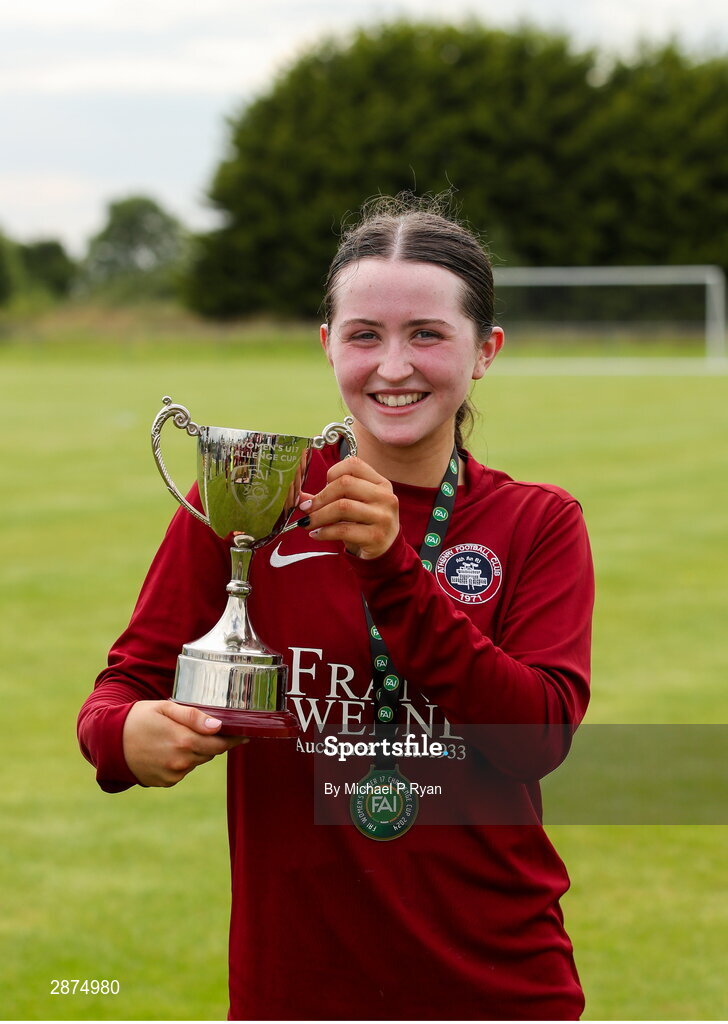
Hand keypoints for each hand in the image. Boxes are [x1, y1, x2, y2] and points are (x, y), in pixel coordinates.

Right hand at [122, 700, 247, 787]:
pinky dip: (182, 760)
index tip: (244, 733)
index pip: (220, 744)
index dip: (233, 738)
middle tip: (210, 729)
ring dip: (196, 750)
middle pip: (211, 753)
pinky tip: (168, 749)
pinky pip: (183, 770)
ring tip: (180, 735)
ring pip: (197, 761)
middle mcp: (181, 761)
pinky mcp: (165, 782)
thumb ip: (193, 716)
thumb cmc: (140, 718)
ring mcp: (173, 774)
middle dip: (214, 742)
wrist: (110, 740)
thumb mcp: (166, 709)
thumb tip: (219, 726)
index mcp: (184, 741)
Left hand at [299, 456, 398, 559]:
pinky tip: (316, 534)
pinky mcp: (376, 536)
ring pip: (343, 507)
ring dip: (319, 516)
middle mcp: (385, 496)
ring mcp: (383, 516)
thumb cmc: (365, 524)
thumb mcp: (352, 505)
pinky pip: (343, 530)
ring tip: (307, 522)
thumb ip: (328, 497)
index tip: (322, 488)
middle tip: (307, 508)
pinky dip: (324, 532)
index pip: (353, 464)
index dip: (332, 473)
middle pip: (345, 484)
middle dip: (320, 497)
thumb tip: (299, 497)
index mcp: (380, 483)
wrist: (385, 551)